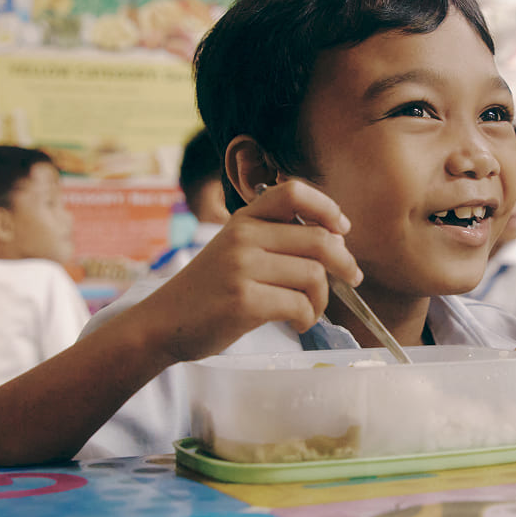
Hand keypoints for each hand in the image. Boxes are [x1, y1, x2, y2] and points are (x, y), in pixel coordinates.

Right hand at [139, 179, 361, 364]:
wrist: (163, 322)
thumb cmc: (208, 290)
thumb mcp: (234, 249)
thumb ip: (275, 239)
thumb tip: (336, 241)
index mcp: (244, 219)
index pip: (293, 192)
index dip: (327, 208)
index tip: (341, 229)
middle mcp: (244, 236)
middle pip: (319, 240)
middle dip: (345, 262)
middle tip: (351, 279)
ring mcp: (243, 267)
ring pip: (314, 275)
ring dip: (321, 299)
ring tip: (310, 311)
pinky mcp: (244, 300)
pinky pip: (299, 305)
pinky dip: (308, 318)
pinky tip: (298, 323)